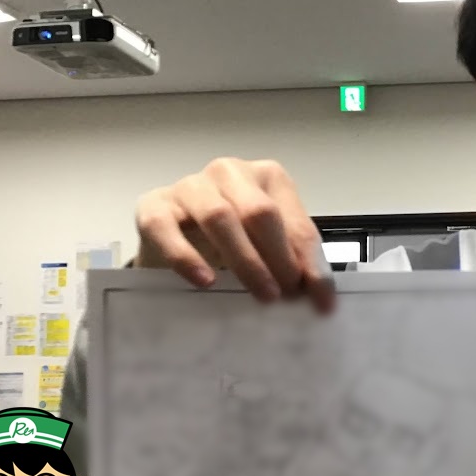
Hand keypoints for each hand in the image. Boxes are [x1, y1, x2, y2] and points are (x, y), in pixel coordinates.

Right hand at [135, 158, 334, 312]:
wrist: (173, 240)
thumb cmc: (229, 242)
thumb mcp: (269, 249)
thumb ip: (294, 263)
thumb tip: (322, 298)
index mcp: (268, 178)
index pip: (297, 223)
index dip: (311, 264)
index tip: (322, 302)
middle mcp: (230, 173)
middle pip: (259, 212)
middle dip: (278, 257)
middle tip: (285, 295)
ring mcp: (190, 186)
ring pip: (218, 217)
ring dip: (244, 259)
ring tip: (260, 294)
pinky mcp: (153, 205)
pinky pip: (166, 228)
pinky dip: (187, 257)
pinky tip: (206, 282)